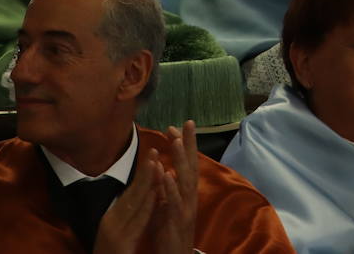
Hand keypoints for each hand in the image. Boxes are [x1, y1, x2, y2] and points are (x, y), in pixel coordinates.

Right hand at [94, 146, 160, 253]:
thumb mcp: (118, 233)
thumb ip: (124, 217)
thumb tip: (135, 199)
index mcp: (112, 217)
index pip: (129, 193)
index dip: (141, 174)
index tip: (153, 156)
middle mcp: (111, 220)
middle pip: (130, 192)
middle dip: (145, 171)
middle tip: (155, 149)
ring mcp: (114, 231)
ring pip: (133, 203)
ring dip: (145, 182)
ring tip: (156, 163)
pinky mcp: (119, 242)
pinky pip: (136, 222)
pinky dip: (145, 206)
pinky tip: (154, 195)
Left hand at [155, 122, 198, 253]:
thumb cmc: (169, 231)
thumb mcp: (166, 205)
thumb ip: (165, 188)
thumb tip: (162, 169)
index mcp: (186, 192)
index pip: (187, 164)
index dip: (184, 146)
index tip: (175, 127)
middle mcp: (190, 197)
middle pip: (192, 166)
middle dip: (190, 144)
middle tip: (188, 123)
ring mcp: (186, 208)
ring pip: (185, 180)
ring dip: (181, 159)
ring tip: (177, 140)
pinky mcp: (178, 220)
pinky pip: (174, 202)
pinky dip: (170, 186)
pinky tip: (166, 173)